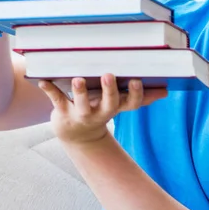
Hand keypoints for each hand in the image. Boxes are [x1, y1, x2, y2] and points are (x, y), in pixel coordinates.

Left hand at [39, 74, 167, 145]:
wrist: (76, 134)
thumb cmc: (101, 111)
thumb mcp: (120, 105)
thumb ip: (140, 97)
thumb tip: (166, 91)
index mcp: (115, 108)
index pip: (129, 104)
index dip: (134, 94)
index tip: (136, 80)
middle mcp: (100, 113)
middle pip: (108, 105)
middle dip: (109, 91)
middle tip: (109, 75)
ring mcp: (81, 114)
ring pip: (81, 104)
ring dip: (80, 92)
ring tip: (78, 79)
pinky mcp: (63, 112)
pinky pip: (56, 100)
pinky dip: (49, 90)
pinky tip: (42, 80)